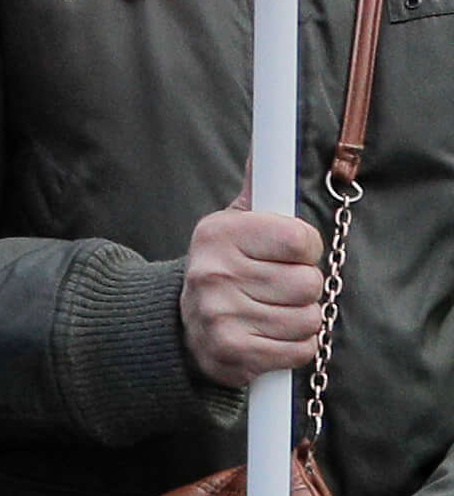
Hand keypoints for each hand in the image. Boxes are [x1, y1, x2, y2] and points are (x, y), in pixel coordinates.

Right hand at [183, 200, 330, 391]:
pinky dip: (295, 348)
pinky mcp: (233, 352)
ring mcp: (220, 314)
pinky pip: (300, 350)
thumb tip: (272, 142)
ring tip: (271, 313)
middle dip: (303, 289)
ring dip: (300, 320)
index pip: (301, 240)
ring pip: (309, 319)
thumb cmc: (226, 270)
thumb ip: (259, 189)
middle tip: (275, 288)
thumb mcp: (232, 226)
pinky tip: (270, 338)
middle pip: (309, 283)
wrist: (185, 328)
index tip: (286, 254)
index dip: (305, 250)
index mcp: (217, 234)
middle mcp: (213, 272)